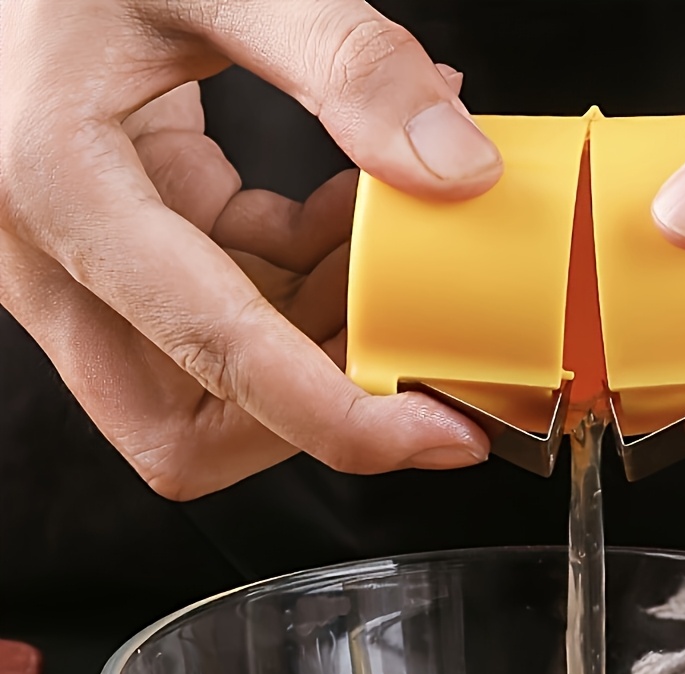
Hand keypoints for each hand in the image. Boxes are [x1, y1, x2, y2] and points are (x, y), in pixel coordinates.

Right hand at [0, 1, 502, 499]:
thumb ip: (342, 57)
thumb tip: (457, 168)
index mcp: (59, 185)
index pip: (216, 356)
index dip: (339, 420)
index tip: (441, 434)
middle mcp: (57, 253)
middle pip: (189, 429)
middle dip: (314, 416)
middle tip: (415, 365)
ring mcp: (88, 264)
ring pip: (218, 384)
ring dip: (325, 341)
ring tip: (395, 251)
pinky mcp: (128, 251)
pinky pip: (231, 313)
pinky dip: (310, 286)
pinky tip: (352, 215)